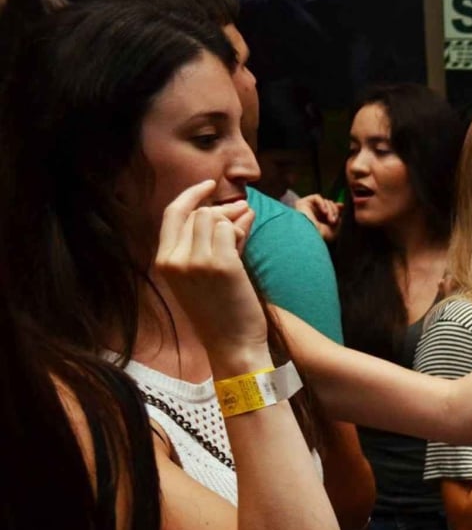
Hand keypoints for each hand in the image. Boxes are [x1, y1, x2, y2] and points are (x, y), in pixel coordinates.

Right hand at [153, 180, 263, 355]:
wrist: (233, 344)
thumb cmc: (222, 312)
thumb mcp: (205, 274)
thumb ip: (214, 241)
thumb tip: (239, 208)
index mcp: (164, 262)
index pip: (172, 214)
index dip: (191, 194)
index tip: (209, 184)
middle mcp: (175, 260)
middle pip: (198, 213)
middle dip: (222, 210)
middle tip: (242, 213)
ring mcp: (196, 262)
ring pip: (215, 218)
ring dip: (233, 221)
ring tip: (244, 232)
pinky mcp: (221, 265)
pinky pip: (230, 230)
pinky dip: (242, 229)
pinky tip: (248, 233)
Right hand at [294, 193, 340, 241]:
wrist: (308, 236)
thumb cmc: (320, 236)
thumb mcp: (334, 230)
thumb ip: (338, 219)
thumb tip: (340, 206)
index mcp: (319, 220)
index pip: (328, 209)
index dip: (336, 206)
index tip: (342, 206)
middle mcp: (312, 213)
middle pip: (328, 204)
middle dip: (335, 211)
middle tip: (335, 220)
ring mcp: (307, 208)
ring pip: (325, 201)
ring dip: (331, 209)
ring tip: (331, 220)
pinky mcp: (302, 202)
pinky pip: (317, 197)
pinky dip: (323, 203)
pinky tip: (324, 212)